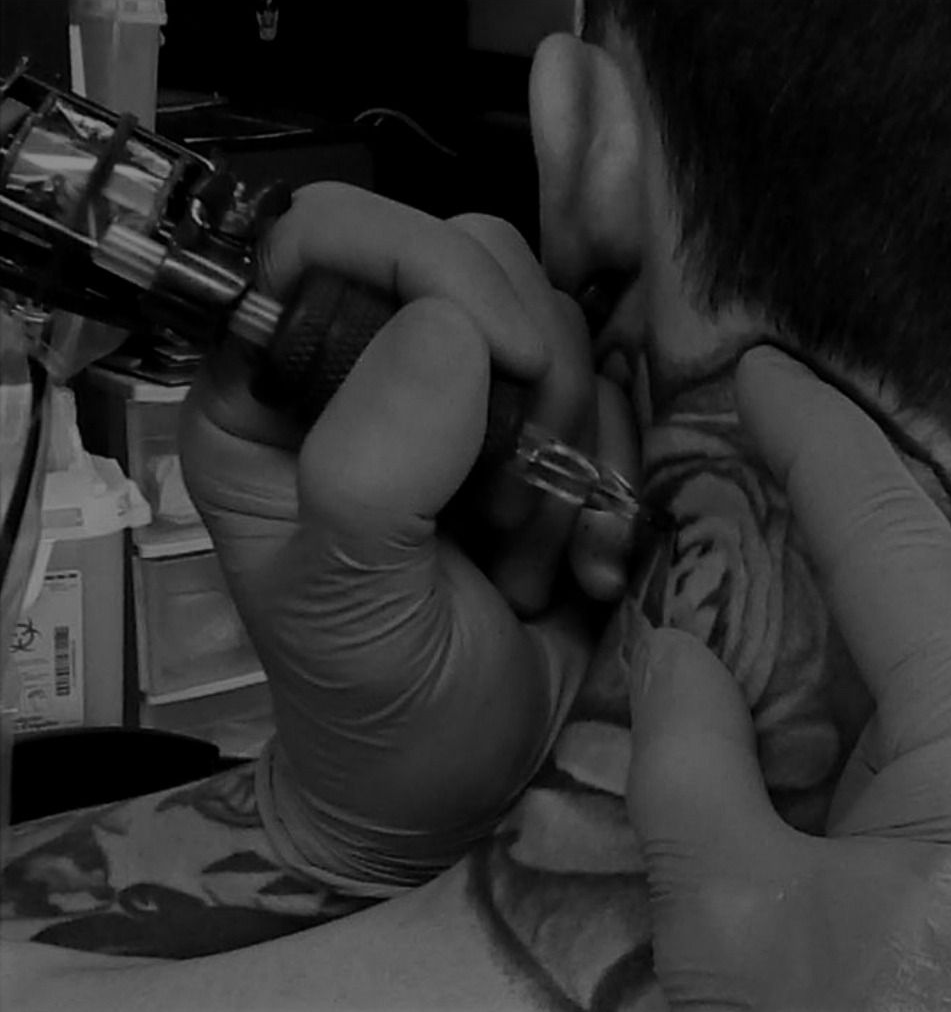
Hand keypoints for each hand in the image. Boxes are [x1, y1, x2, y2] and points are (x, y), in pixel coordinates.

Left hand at [178, 183, 639, 885]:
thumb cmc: (380, 709)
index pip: (330, 235)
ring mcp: (465, 401)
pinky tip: (583, 563)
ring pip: (555, 325)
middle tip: (505, 511)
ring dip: (568, 452)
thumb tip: (449, 325)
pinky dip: (614, 478)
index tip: (513, 364)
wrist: (471, 783)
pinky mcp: (544, 436)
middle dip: (524, 387)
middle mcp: (364, 372)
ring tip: (529, 560)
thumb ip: (373, 466)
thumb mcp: (350, 605)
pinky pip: (610, 394)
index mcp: (269, 392)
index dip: (428, 269)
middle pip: (471, 262)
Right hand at [626, 346, 950, 1010]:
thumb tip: (680, 654)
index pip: (888, 534)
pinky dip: (950, 789)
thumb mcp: (740, 934)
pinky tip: (896, 871)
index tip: (764, 373)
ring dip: (888, 739)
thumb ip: (691, 765)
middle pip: (934, 641)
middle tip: (739, 691)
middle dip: (830, 646)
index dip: (814, 436)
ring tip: (817, 832)